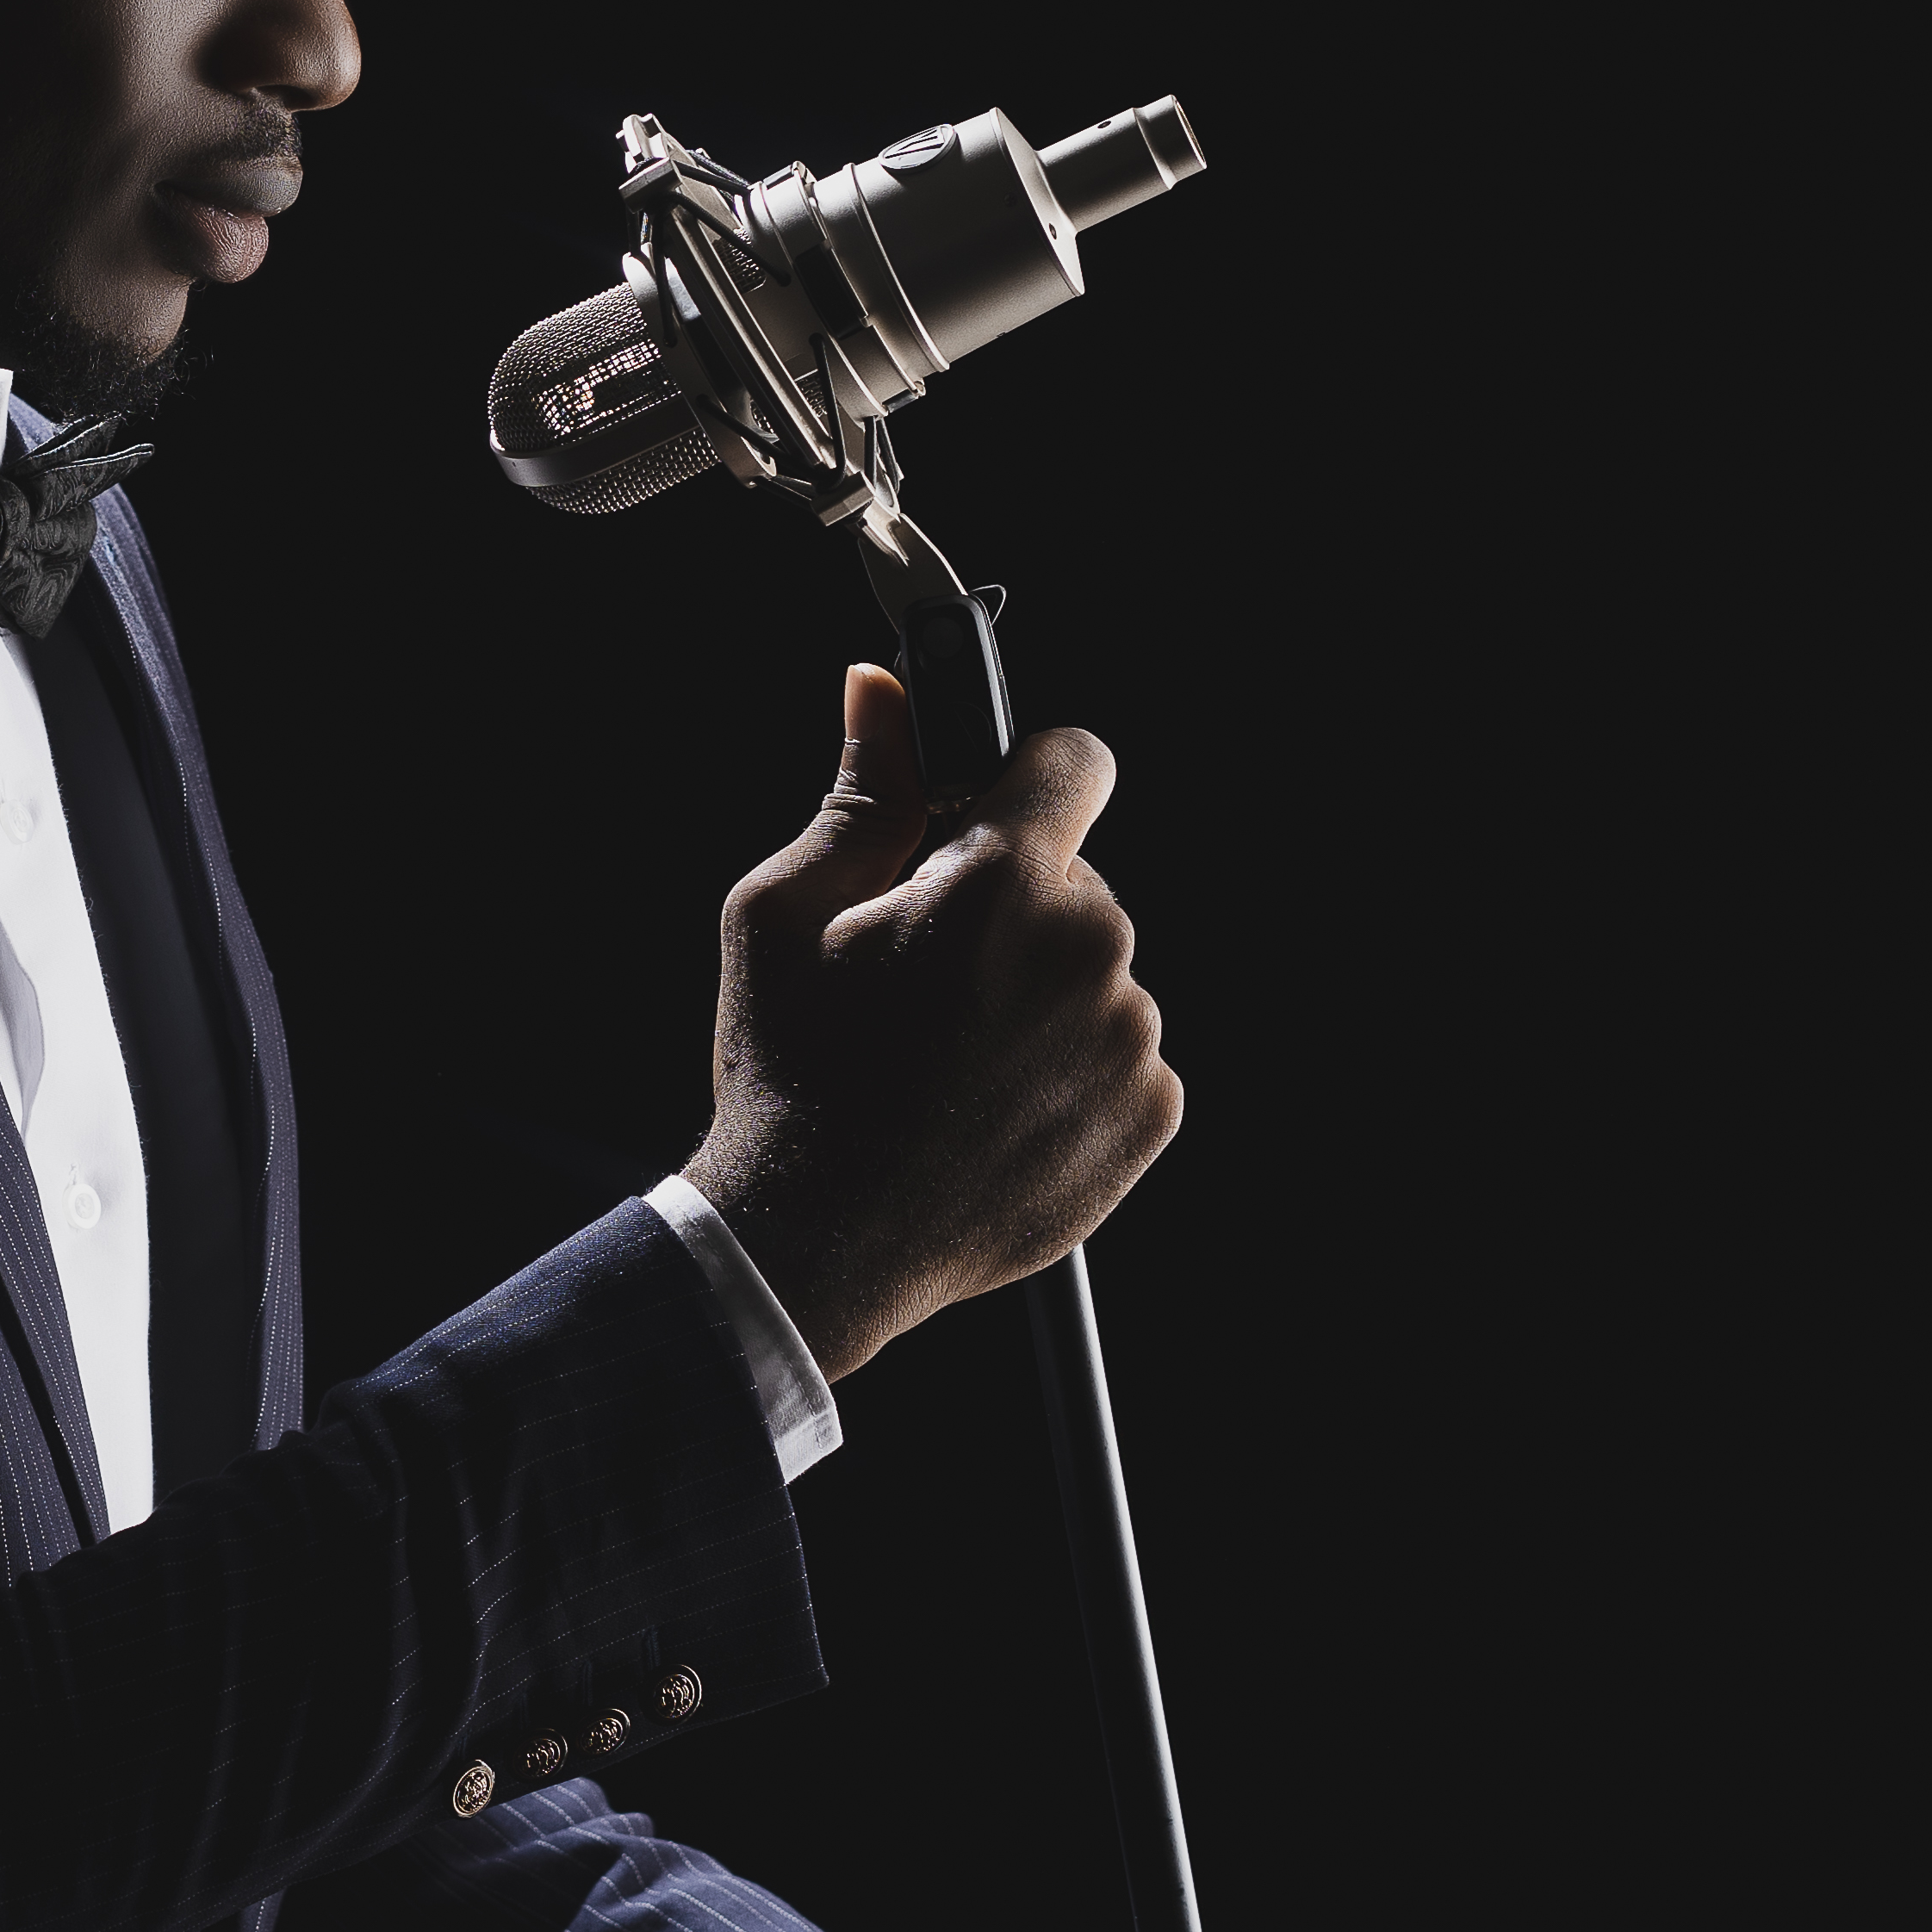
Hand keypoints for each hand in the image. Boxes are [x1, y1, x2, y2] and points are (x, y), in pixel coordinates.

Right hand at [681, 662, 1178, 1375]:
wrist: (819, 1242)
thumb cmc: (788, 1074)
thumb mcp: (782, 915)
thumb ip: (859, 793)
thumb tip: (882, 690)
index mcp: (1001, 881)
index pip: (1073, 762)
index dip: (1025, 776)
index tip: (988, 812)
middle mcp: (1090, 949)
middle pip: (1073, 882)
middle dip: (1009, 908)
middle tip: (918, 980)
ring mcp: (1129, 1039)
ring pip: (1096, 973)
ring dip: (1038, 994)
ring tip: (945, 1060)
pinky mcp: (1149, 1115)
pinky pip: (1122, 1055)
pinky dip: (1066, 1071)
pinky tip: (985, 1107)